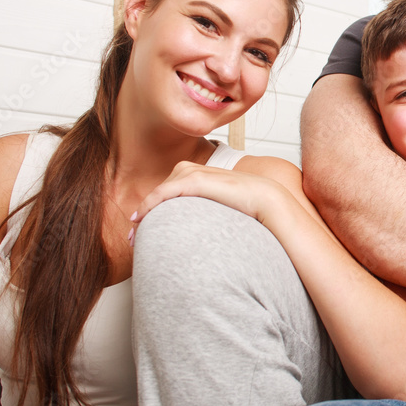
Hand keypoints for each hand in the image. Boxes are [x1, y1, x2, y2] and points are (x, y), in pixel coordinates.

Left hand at [131, 161, 282, 234]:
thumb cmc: (254, 209)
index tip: (147, 228)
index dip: (159, 206)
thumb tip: (212, 234)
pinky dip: (150, 203)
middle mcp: (201, 171)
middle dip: (149, 208)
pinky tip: (141, 217)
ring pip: (162, 189)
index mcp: (209, 176)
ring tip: (136, 230)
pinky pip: (165, 192)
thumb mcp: (230, 209)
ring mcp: (198, 174)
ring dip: (146, 209)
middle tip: (136, 234)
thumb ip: (216, 213)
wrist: (269, 201)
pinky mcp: (197, 181)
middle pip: (165, 187)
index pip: (175, 187)